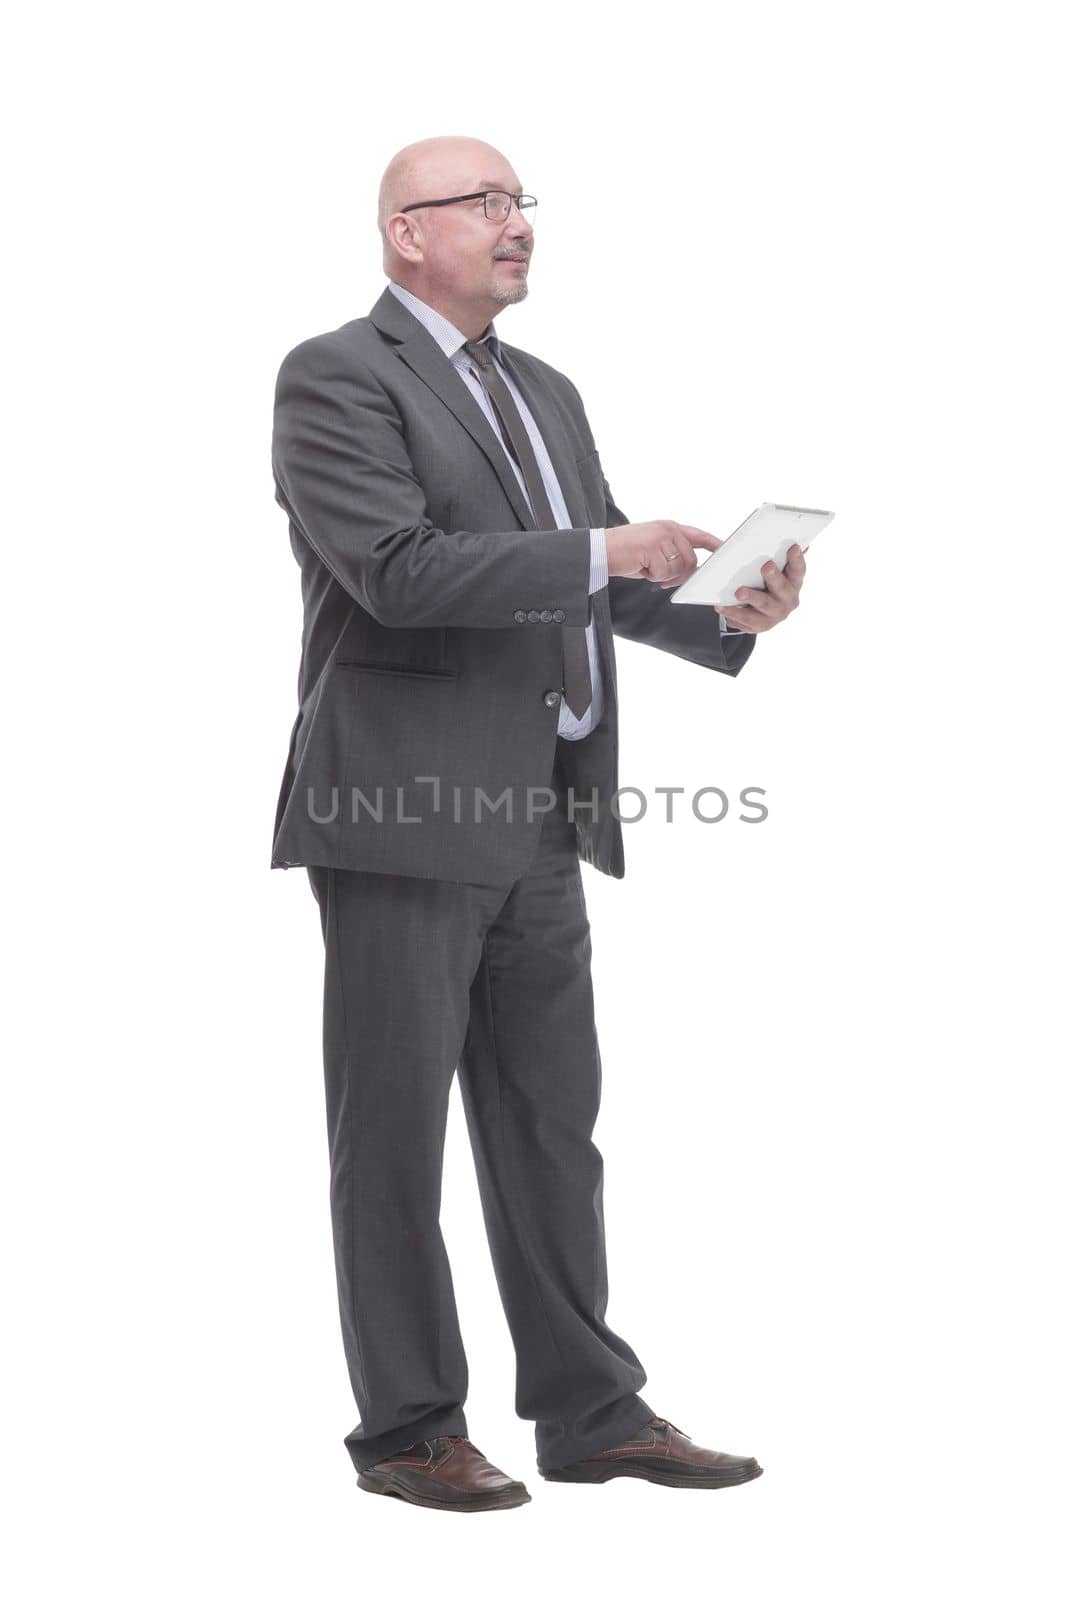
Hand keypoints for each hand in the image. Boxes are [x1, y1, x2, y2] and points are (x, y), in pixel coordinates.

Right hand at [606, 520, 723, 584]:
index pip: (699, 535)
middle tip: (663, 580)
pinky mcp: (653, 549)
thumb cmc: (624, 552)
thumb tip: (688, 570)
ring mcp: (661, 538)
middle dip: (680, 575)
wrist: (600, 550)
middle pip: (690, 560)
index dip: (714, 543)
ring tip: (645, 568)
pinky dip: (652, 577)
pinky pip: (663, 574)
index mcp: (669, 527)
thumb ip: (671, 553)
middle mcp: (668, 529)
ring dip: (663, 576)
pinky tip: (640, 568)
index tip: (726, 550)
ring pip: (677, 569)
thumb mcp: (652, 548)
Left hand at [713, 543, 806, 631]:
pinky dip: (733, 613)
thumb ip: (783, 559)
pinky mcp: (759, 626)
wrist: (760, 614)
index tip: (793, 547)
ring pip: (763, 606)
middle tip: (766, 566)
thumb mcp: (778, 572)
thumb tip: (798, 543)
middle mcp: (788, 600)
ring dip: (751, 598)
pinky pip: (745, 620)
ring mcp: (774, 615)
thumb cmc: (769, 586)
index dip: (797, 559)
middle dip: (775, 577)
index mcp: (794, 583)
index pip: (799, 570)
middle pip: (782, 589)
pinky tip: (722, 606)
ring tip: (738, 592)